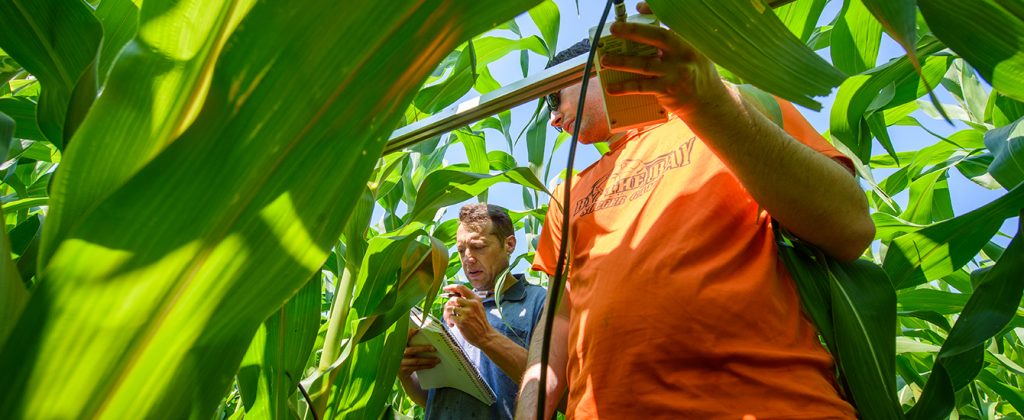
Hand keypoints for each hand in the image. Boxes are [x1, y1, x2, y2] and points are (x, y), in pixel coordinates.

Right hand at [398, 329, 439, 377]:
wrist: (400, 371)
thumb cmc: (407, 356)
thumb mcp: (407, 348)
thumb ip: (412, 342)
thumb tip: (428, 336)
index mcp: (400, 345)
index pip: (405, 338)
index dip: (410, 334)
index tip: (417, 330)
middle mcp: (399, 353)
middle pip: (412, 350)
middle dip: (424, 349)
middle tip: (434, 349)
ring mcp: (401, 362)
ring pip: (417, 360)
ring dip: (428, 360)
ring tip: (437, 360)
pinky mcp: (404, 369)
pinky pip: (417, 367)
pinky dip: (426, 366)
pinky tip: (433, 365)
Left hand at [443, 284, 495, 347]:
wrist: (485, 336)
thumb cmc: (479, 322)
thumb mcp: (478, 308)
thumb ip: (468, 301)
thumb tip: (453, 297)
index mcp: (476, 299)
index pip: (461, 288)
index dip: (451, 287)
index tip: (445, 289)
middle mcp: (472, 304)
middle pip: (453, 299)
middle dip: (448, 305)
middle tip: (449, 312)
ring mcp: (467, 313)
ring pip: (449, 308)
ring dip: (447, 314)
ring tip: (450, 320)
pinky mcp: (462, 321)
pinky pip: (450, 317)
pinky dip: (449, 321)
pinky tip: (453, 325)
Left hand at [599, 2, 728, 117]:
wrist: (708, 103)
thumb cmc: (695, 73)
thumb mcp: (691, 51)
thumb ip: (671, 36)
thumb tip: (642, 12)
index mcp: (688, 43)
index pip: (670, 23)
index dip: (654, 13)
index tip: (639, 7)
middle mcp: (683, 56)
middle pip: (657, 38)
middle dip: (634, 32)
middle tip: (615, 29)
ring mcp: (675, 74)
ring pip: (644, 65)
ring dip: (622, 62)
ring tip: (605, 60)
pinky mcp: (667, 91)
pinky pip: (641, 87)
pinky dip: (625, 87)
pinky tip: (611, 87)